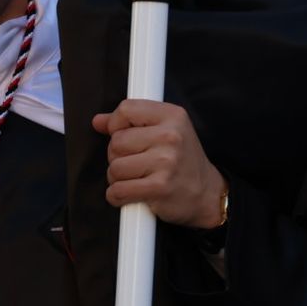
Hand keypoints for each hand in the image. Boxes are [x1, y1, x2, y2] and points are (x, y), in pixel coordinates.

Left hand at [91, 99, 225, 228]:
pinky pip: (118, 190)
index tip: (124, 137)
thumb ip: (130, 123)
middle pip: (116, 141)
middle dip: (117, 156)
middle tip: (136, 164)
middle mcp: (171, 136)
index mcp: (172, 115)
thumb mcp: (164, 131)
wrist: (207, 194)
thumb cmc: (181, 161)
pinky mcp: (159, 187)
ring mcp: (166, 162)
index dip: (116, 125)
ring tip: (136, 179)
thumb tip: (98, 121)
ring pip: (115, 167)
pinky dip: (117, 196)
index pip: (126, 109)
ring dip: (117, 178)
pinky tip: (130, 195)